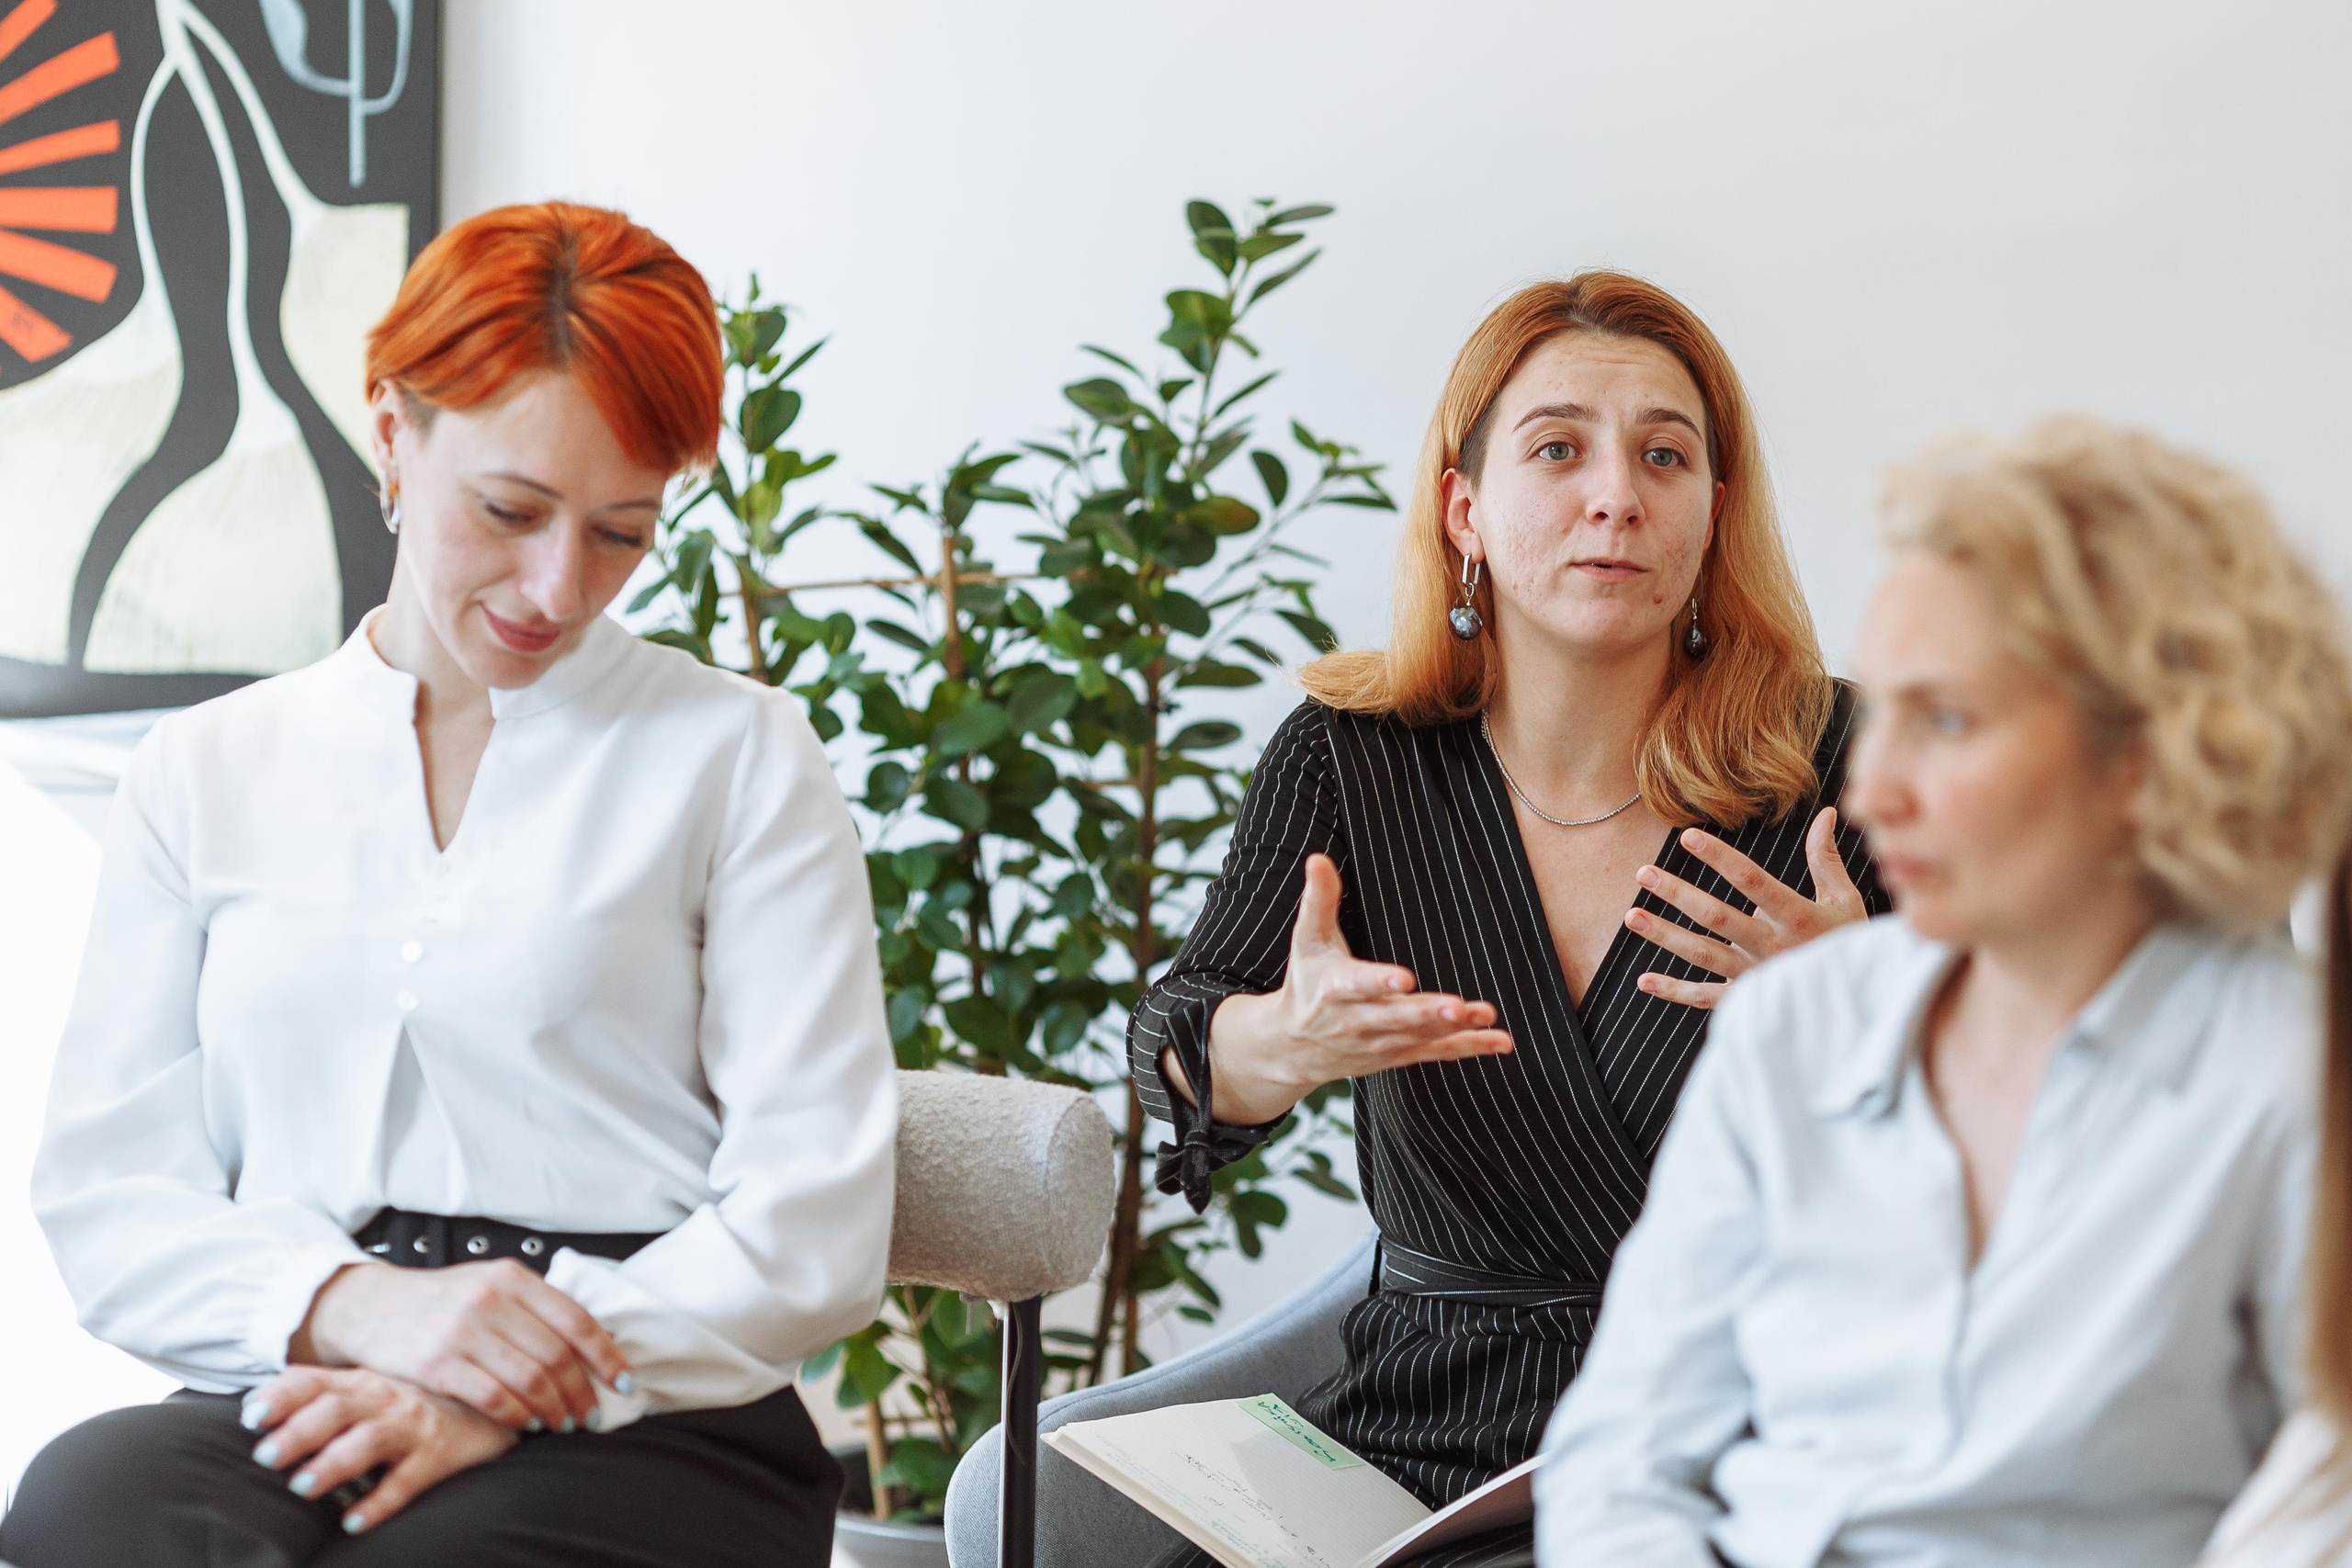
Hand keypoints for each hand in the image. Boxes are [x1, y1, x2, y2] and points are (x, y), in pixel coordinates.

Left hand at [244, 1365, 515, 1534]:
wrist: (492, 1399)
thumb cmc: (413, 1401)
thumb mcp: (368, 1388)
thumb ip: (319, 1394)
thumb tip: (251, 1404)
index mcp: (360, 1381)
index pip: (314, 1381)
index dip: (282, 1396)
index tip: (251, 1416)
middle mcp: (385, 1398)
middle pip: (336, 1409)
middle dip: (299, 1432)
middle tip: (266, 1456)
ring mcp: (413, 1426)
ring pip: (369, 1440)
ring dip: (333, 1462)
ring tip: (302, 1486)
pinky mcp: (439, 1455)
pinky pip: (408, 1481)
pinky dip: (380, 1502)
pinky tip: (353, 1521)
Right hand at [295, 1260, 631, 1433]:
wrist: (369, 1306)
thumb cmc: (440, 1300)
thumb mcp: (489, 1284)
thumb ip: (534, 1307)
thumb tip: (592, 1342)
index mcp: (512, 1278)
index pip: (576, 1319)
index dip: (606, 1356)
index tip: (624, 1381)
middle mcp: (490, 1300)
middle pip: (556, 1355)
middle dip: (582, 1392)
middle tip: (592, 1415)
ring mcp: (462, 1331)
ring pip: (529, 1380)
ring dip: (554, 1409)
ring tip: (563, 1423)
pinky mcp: (436, 1364)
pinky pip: (492, 1398)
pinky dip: (518, 1417)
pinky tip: (527, 1425)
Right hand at [1192, 854, 1513, 1123]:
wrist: (1294, 1045)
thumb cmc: (1307, 981)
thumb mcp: (1308, 940)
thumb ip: (1319, 900)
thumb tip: (1318, 858)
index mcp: (1334, 988)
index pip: (1358, 985)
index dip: (1380, 981)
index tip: (1405, 978)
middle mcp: (1357, 1021)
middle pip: (1395, 1017)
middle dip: (1426, 1013)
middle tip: (1457, 1006)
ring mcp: (1380, 1042)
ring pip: (1420, 1037)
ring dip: (1455, 1029)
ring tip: (1485, 1015)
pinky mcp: (1399, 1054)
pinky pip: (1436, 1052)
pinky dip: (1468, 1047)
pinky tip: (1499, 1041)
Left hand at [1625, 807, 1868, 1009]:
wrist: (1860, 1004)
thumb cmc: (1850, 944)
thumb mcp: (1846, 901)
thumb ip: (1826, 859)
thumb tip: (1828, 812)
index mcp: (1797, 917)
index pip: (1752, 881)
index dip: (1719, 858)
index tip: (1687, 836)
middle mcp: (1772, 947)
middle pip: (1717, 918)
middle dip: (1678, 894)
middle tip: (1644, 873)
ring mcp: (1757, 976)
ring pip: (1704, 955)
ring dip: (1665, 936)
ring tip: (1632, 916)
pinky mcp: (1748, 1001)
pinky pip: (1706, 998)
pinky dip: (1674, 992)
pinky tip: (1643, 980)